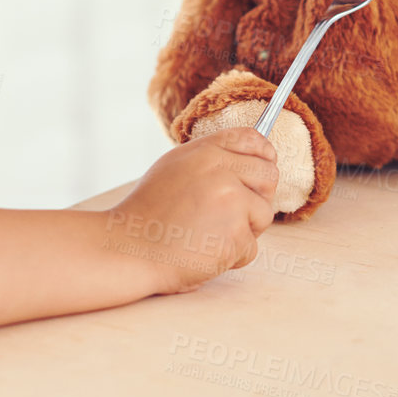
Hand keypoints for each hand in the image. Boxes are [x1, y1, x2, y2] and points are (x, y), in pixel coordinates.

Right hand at [110, 127, 279, 292]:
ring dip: (244, 230)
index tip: (262, 168)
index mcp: (204, 152)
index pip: (253, 139)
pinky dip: (233, 256)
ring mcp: (231, 202)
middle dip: (257, 197)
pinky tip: (205, 252)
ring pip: (264, 213)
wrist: (128, 249)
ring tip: (209, 235)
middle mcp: (221, 171)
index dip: (263, 155)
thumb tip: (250, 158)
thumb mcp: (173, 168)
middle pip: (269, 175)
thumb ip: (210, 160)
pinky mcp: (236, 235)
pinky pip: (251, 246)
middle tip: (231, 214)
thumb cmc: (147, 215)